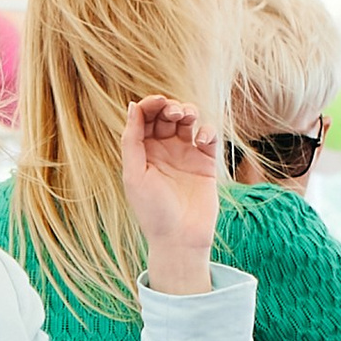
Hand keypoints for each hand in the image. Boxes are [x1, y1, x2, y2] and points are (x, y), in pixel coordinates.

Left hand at [121, 94, 220, 280]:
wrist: (180, 238)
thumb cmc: (152, 210)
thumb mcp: (134, 174)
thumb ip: (131, 140)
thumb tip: (133, 106)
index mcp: (142, 152)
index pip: (145, 118)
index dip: (150, 105)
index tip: (157, 102)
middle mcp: (163, 150)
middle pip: (166, 115)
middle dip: (170, 107)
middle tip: (173, 113)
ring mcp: (185, 155)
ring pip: (188, 120)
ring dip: (188, 111)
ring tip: (187, 117)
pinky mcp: (206, 162)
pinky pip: (208, 136)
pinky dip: (207, 131)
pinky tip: (201, 140)